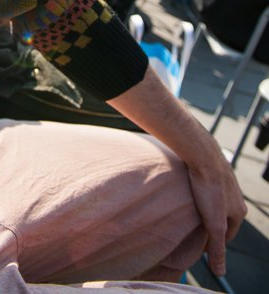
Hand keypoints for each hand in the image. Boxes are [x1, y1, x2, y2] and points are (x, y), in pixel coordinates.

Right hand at [109, 67, 246, 277]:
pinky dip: (217, 257)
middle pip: (225, 222)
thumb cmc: (186, 140)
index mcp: (224, 183)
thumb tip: (154, 118)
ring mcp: (228, 209)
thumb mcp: (181, 143)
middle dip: (215, 232)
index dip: (213, 218)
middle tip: (206, 243)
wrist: (196, 146)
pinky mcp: (220, 221)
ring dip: (215, 244)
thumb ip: (170, 136)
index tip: (204, 226)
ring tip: (207, 252)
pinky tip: (214, 266)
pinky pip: (220, 245)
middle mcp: (231, 197)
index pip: (223, 208)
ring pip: (223, 233)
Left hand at [184, 140, 246, 275]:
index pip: (228, 235)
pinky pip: (207, 186)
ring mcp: (225, 181)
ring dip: (205, 209)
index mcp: (239, 210)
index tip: (199, 247)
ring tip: (190, 213)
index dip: (213, 243)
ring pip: (214, 201)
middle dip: (210, 226)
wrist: (201, 154)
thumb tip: (219, 272)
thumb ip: (216, 248)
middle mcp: (235, 195)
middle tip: (193, 230)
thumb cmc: (209, 188)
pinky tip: (188, 192)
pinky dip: (200, 193)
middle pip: (222, 217)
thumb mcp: (213, 224)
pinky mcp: (213, 169)